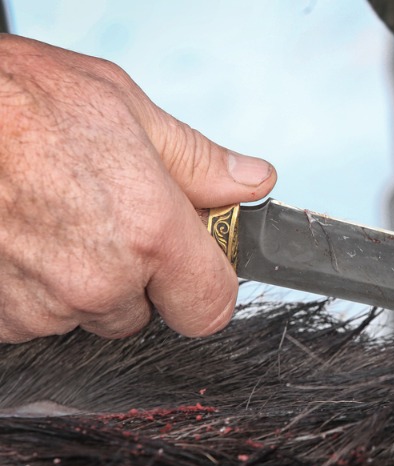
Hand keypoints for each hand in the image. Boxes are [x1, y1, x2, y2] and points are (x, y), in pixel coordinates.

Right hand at [0, 34, 275, 341]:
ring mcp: (47, 305)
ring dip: (83, 281)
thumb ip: (199, 162)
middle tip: (108, 219)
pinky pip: (42, 317)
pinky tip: (28, 238)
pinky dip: (39, 288)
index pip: (211, 308)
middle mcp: (102, 281)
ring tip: (57, 218)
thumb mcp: (128, 111)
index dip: (205, 286)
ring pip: (91, 313)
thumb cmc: (21, 102)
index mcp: (151, 234)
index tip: (194, 265)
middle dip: (138, 276)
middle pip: (146, 311)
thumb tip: (251, 181)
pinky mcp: (4, 317)